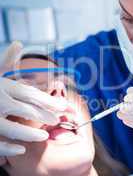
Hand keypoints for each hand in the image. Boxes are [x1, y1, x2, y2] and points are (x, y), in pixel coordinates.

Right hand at [0, 42, 66, 158]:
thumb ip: (5, 60)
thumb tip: (18, 43)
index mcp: (3, 86)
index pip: (30, 94)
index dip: (49, 100)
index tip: (65, 106)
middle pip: (25, 109)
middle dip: (44, 115)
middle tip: (59, 120)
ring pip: (10, 127)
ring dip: (28, 133)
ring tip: (44, 136)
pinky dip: (8, 148)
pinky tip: (21, 150)